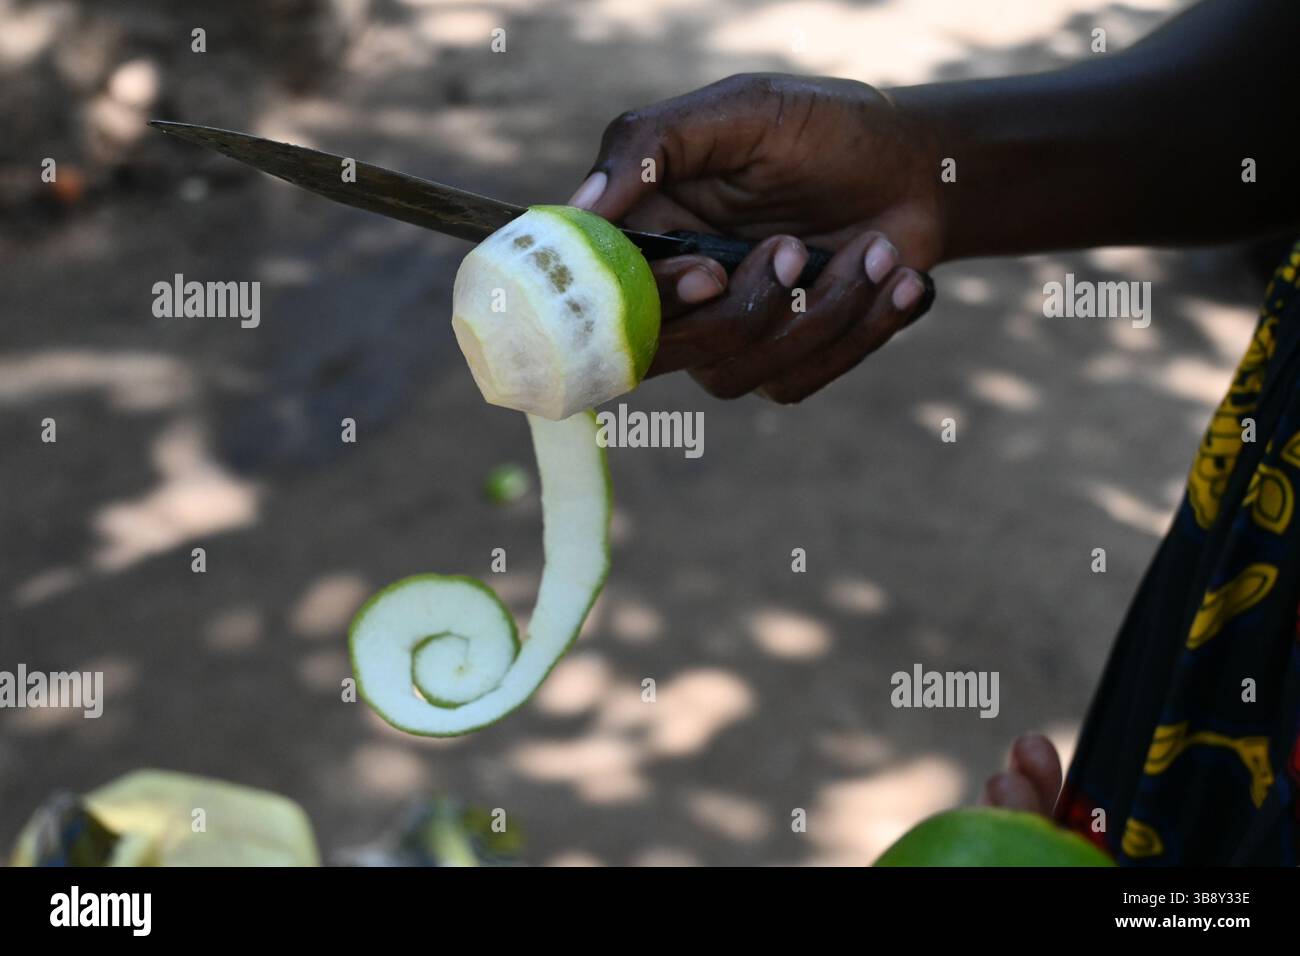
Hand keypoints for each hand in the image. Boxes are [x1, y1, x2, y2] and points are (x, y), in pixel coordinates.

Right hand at [569, 73, 943, 401]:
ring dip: (820, 313)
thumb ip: (653, 143)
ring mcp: (728, 334)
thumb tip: (582, 205)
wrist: (921, 170)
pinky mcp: (782, 362)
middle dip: (745, 310)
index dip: (655, 297)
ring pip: (733, 375)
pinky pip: (794, 383)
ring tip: (873, 250)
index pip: (612, 291)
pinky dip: (858, 332)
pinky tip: (897, 279)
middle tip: (796, 247)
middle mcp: (678, 291)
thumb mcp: (742, 111)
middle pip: (665, 352)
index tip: (711, 272)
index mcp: (651, 228)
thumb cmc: (826, 129)